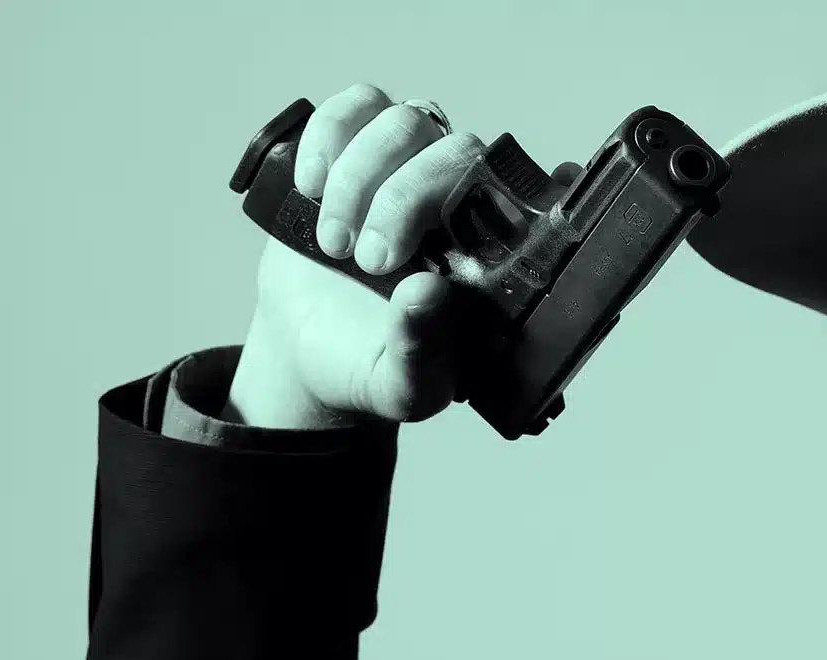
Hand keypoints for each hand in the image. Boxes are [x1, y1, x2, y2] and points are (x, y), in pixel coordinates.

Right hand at [227, 83, 577, 428]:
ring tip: (333, 243)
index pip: (516, 195)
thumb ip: (420, 349)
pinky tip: (311, 187)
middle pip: (454, 150)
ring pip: (404, 121)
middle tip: (369, 261)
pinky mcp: (356, 150)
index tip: (437, 246)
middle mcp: (459, 200)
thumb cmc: (374, 366)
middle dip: (402, 199)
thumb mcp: (402, 385)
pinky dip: (330, 135)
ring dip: (359, 175)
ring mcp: (408, 167)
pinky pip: (356, 106)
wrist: (310, 356)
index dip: (492, 198)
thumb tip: (427, 290)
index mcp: (490, 252)